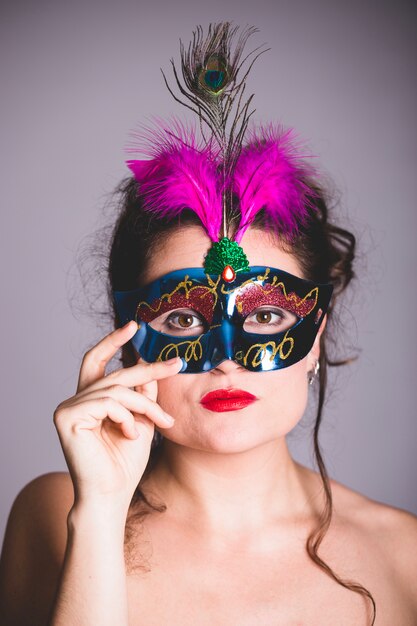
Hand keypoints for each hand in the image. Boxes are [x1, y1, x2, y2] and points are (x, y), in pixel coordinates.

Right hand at [53, 321, 181, 510]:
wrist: (112, 494)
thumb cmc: (125, 462)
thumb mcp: (141, 419)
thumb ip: (142, 393)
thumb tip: (150, 363)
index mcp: (90, 399)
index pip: (97, 360)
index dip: (113, 340)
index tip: (134, 325)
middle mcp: (75, 400)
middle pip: (116, 373)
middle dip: (148, 369)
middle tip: (176, 364)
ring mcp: (68, 408)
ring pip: (117, 390)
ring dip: (144, 406)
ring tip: (159, 424)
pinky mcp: (66, 417)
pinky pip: (108, 403)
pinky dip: (127, 417)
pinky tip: (131, 434)